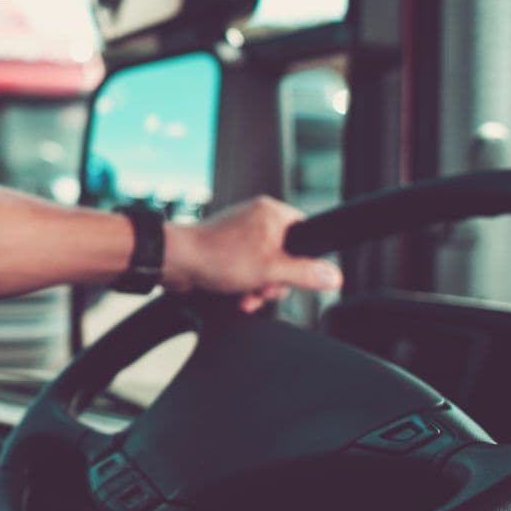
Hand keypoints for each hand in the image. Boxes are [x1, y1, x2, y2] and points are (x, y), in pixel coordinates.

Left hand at [163, 196, 341, 312]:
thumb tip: (334, 276)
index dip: (304, 259)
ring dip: (259, 288)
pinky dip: (245, 286)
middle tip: (264, 288)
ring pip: (266, 267)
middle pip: (286, 256)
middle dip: (275, 281)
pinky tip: (238, 296)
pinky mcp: (227, 251)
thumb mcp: (271, 269)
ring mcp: (241, 235)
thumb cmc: (217, 256)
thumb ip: (305, 273)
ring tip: (247, 295)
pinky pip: (248, 270)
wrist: (176, 262)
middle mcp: (257, 219)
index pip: (306, 233)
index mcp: (272, 213)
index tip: (295, 274)